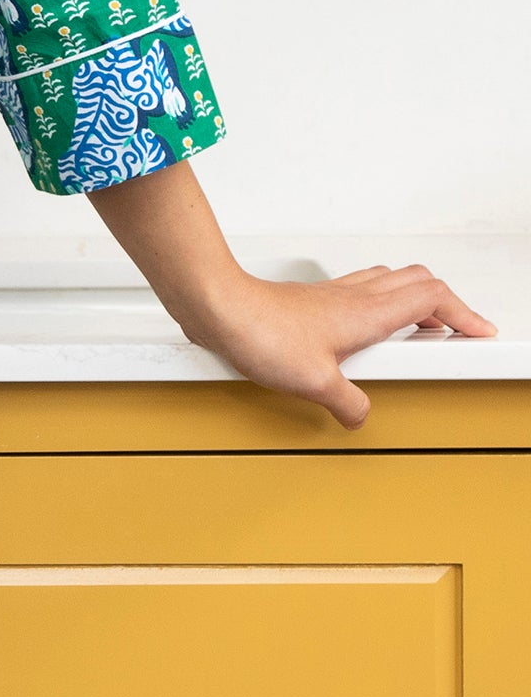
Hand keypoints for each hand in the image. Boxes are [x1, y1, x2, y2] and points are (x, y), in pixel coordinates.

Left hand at [179, 260, 496, 430]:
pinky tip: (363, 329)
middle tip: (453, 330)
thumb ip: (347, 403)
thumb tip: (360, 415)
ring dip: (411, 299)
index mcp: (369, 312)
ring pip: (388, 281)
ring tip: (417, 328)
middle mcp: (354, 296)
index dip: (464, 314)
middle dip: (444, 304)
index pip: (433, 298)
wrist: (217, 305)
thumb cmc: (259, 330)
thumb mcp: (313, 383)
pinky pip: (359, 289)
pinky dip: (378, 302)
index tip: (479, 331)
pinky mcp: (310, 299)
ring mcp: (331, 294)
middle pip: (417, 281)